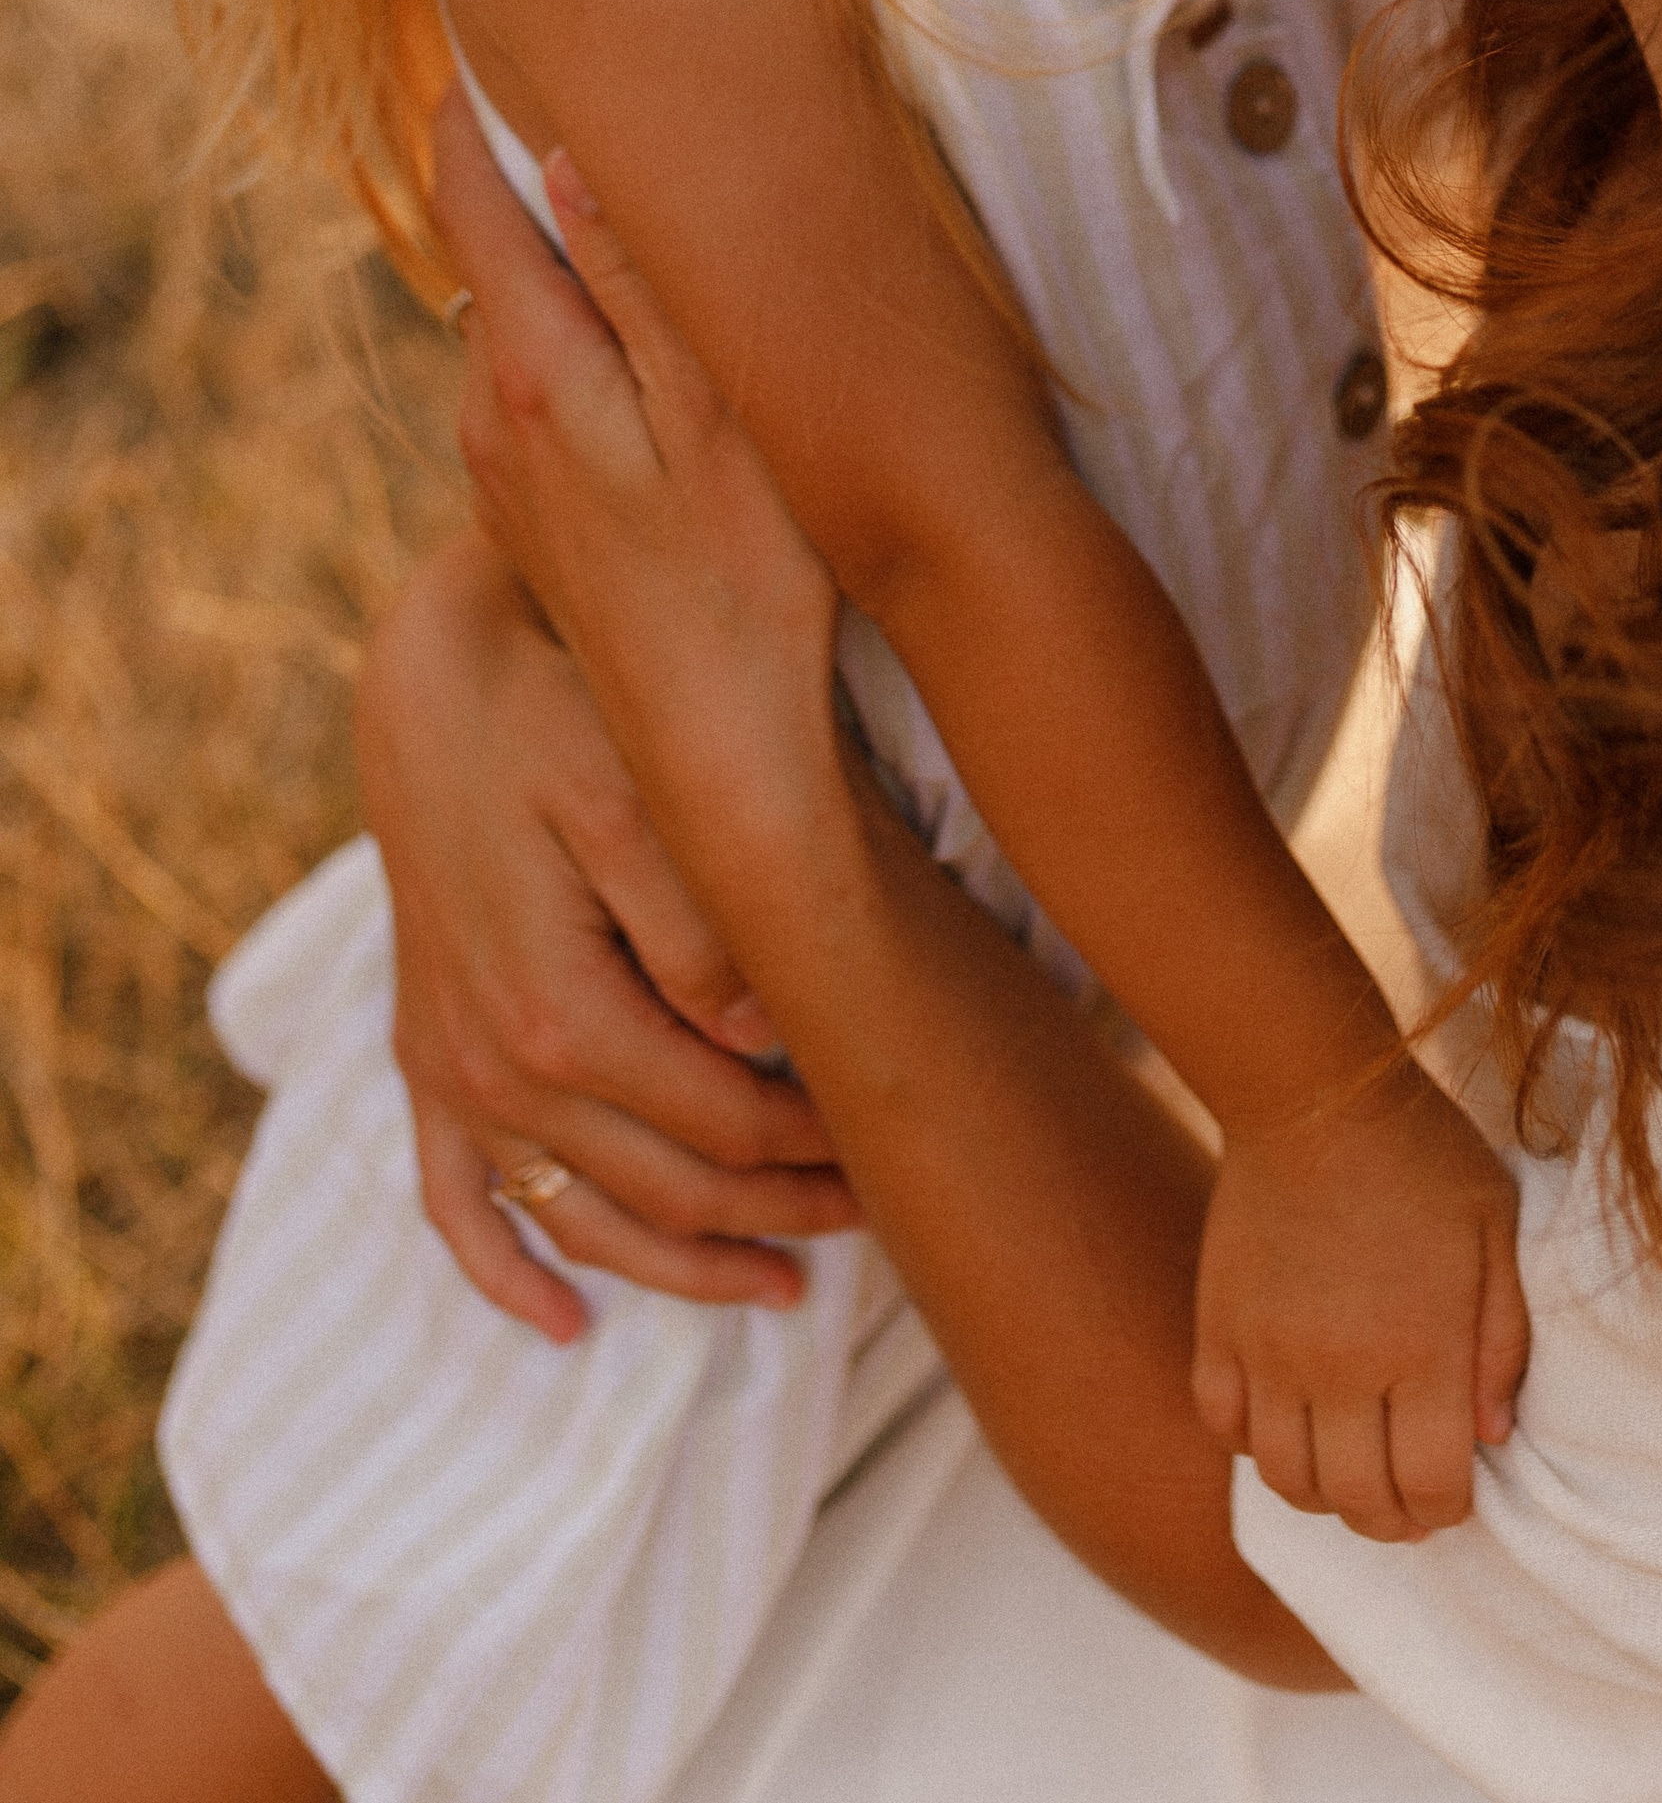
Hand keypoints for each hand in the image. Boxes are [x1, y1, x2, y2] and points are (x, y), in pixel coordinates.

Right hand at [360, 525, 860, 1342]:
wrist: (436, 676)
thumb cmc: (557, 715)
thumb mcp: (639, 795)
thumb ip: (701, 929)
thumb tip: (763, 1042)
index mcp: (560, 1014)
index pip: (725, 1128)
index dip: (821, 1151)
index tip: (900, 1140)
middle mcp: (494, 1067)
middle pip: (667, 1189)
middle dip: (780, 1215)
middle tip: (879, 1213)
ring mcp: (449, 1070)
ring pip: (580, 1222)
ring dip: (682, 1268)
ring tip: (784, 1285)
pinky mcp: (423, 1054)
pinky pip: (454, 1203)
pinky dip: (508, 1274)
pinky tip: (567, 1324)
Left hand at [434, 89, 847, 876]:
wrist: (724, 761)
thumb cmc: (751, 586)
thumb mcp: (722, 417)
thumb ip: (646, 287)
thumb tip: (568, 159)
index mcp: (532, 371)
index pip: (470, 201)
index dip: (471, 112)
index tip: (492, 35)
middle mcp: (491, 417)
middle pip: (493, 255)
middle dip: (526, 178)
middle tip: (589, 100)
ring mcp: (505, 477)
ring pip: (518, 324)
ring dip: (558, 266)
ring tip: (627, 208)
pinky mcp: (534, 521)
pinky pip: (538, 388)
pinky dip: (574, 339)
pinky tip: (644, 351)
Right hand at [1191, 1054, 1529, 1543]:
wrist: (1309, 1087)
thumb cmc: (1421, 1154)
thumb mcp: (1497, 1230)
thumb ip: (1503, 1338)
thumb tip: (1491, 1436)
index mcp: (1421, 1345)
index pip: (1430, 1486)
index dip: (1448, 1509)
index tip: (1455, 1490)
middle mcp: (1341, 1366)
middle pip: (1358, 1501)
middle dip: (1393, 1519)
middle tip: (1409, 1500)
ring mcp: (1269, 1351)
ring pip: (1286, 1480)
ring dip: (1324, 1495)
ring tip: (1351, 1469)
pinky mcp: (1217, 1325)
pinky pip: (1222, 1424)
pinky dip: (1253, 1443)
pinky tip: (1287, 1419)